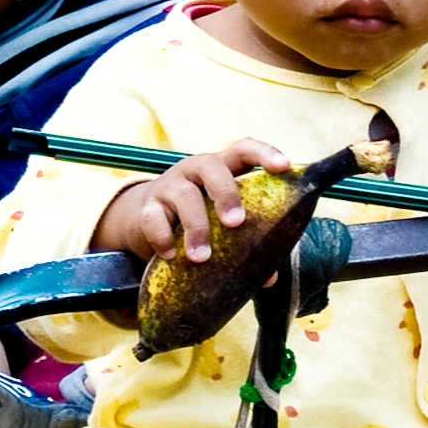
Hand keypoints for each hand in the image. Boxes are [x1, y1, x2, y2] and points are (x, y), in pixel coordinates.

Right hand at [94, 138, 291, 263]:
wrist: (144, 221)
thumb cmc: (198, 219)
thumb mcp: (221, 226)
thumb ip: (247, 244)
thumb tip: (269, 278)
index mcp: (222, 169)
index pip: (244, 150)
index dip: (264, 154)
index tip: (283, 166)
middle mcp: (195, 171)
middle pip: (212, 168)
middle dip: (226, 194)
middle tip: (236, 223)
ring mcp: (169, 186)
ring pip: (184, 195)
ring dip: (196, 228)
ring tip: (202, 258)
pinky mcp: (146, 207)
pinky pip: (153, 218)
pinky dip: (163, 238)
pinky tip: (171, 256)